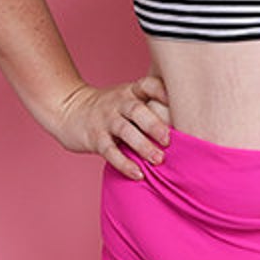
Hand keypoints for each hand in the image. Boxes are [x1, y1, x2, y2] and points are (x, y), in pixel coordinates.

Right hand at [49, 75, 171, 179]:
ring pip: (125, 131)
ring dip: (143, 146)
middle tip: (169, 140)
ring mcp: (105, 120)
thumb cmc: (110, 109)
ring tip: (158, 160)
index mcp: (131, 92)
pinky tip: (138, 174)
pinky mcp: (95, 138)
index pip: (148, 85)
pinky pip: (110, 151)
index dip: (162, 91)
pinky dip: (124, 163)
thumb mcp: (128, 98)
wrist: (68, 112)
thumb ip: (152, 105)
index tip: (176, 102)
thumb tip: (191, 122)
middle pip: (137, 110)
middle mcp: (119, 103)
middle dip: (154, 124)